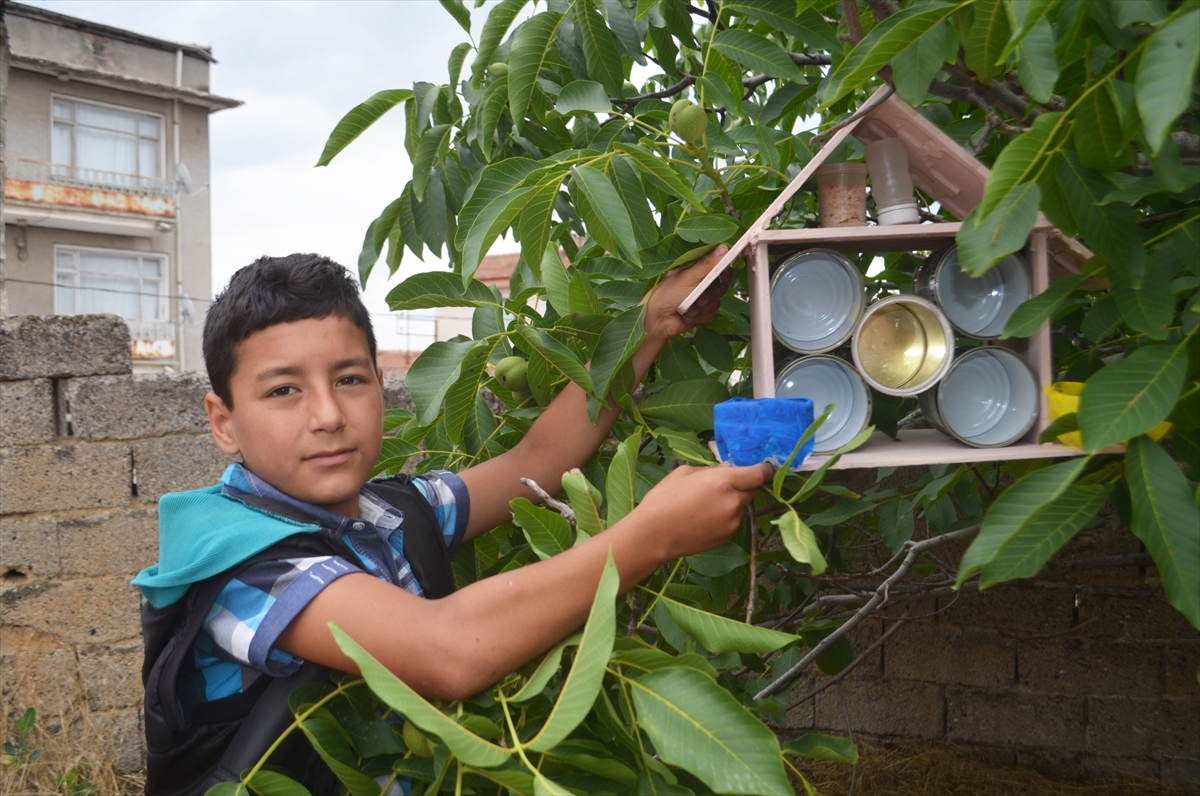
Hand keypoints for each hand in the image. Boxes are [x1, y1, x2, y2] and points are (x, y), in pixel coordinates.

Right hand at [630, 462, 772, 559]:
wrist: (653, 534)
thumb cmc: (664, 498)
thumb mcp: (684, 472)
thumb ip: (711, 470)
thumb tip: (727, 469)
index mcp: (723, 481)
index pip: (758, 474)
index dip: (764, 470)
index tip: (764, 468)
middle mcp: (733, 502)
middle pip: (752, 490)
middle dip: (744, 485)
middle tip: (723, 485)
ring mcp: (732, 522)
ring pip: (741, 506)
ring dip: (732, 501)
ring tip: (706, 504)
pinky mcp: (727, 536)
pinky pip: (733, 521)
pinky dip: (725, 516)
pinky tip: (704, 518)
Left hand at [643, 244, 732, 340]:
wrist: (657, 320)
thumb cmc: (667, 294)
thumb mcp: (687, 277)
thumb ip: (707, 264)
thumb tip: (724, 247)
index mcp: (698, 270)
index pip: (720, 268)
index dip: (724, 272)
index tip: (721, 277)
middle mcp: (702, 284)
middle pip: (722, 287)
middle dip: (709, 295)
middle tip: (697, 297)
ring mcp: (703, 299)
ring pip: (717, 303)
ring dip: (701, 308)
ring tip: (687, 308)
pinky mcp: (702, 313)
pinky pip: (711, 315)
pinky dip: (699, 317)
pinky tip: (687, 316)